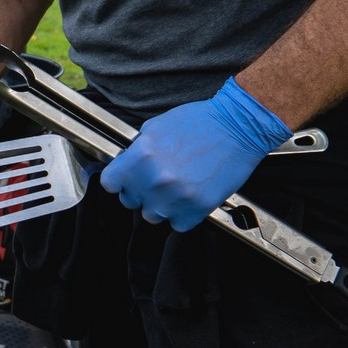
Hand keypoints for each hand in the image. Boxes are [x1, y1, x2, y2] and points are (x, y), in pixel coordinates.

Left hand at [98, 77, 290, 231]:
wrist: (238, 128)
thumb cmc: (199, 122)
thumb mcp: (156, 127)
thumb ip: (137, 150)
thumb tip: (126, 164)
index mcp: (141, 155)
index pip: (109, 184)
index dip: (118, 181)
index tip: (125, 179)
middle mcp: (155, 179)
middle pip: (130, 201)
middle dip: (140, 191)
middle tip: (157, 179)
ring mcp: (176, 197)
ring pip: (152, 216)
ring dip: (160, 205)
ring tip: (176, 187)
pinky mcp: (197, 210)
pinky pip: (177, 224)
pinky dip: (182, 214)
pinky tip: (190, 196)